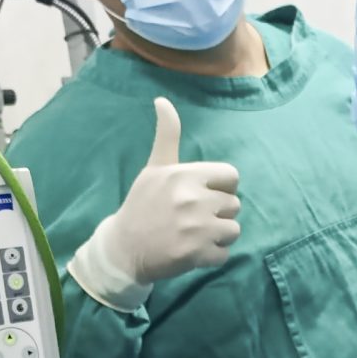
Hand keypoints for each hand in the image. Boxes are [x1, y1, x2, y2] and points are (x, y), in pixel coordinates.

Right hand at [70, 97, 240, 309]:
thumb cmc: (142, 206)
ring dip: (218, 236)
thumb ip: (167, 136)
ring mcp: (197, 228)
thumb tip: (162, 100)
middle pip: (234, 205)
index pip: (231, 176)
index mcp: (184, 175)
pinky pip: (225, 254)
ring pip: (234, 230)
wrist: (122, 249)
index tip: (202, 196)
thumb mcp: (153, 169)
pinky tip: (191, 252)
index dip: (221, 188)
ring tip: (194, 236)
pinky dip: (212, 257)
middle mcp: (193, 199)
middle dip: (218, 214)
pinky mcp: (198, 254)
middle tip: (193, 219)